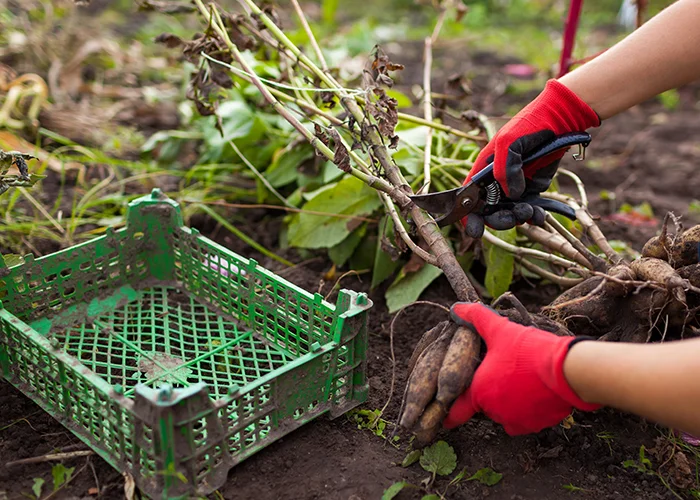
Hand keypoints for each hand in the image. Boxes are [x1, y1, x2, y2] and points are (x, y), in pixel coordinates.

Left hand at [443, 303, 600, 435]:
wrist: (566, 370)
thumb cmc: (529, 350)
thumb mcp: (499, 329)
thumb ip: (476, 318)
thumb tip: (457, 308)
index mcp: (479, 392)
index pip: (456, 411)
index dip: (450, 412)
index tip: (444, 418)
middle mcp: (494, 411)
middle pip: (484, 406)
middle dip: (489, 394)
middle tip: (501, 375)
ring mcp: (517, 421)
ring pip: (505, 414)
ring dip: (508, 402)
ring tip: (520, 381)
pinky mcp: (537, 425)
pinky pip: (526, 420)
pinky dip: (528, 410)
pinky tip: (535, 392)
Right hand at [463, 79, 599, 237]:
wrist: (561, 120)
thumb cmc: (529, 124)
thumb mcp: (510, 141)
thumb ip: (505, 169)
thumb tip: (512, 195)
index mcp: (483, 169)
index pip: (468, 197)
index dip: (468, 216)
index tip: (475, 230)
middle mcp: (495, 180)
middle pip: (488, 210)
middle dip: (498, 219)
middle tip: (513, 218)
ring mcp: (514, 186)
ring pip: (509, 213)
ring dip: (517, 218)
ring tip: (531, 213)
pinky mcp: (532, 189)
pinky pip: (529, 209)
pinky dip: (534, 216)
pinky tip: (540, 216)